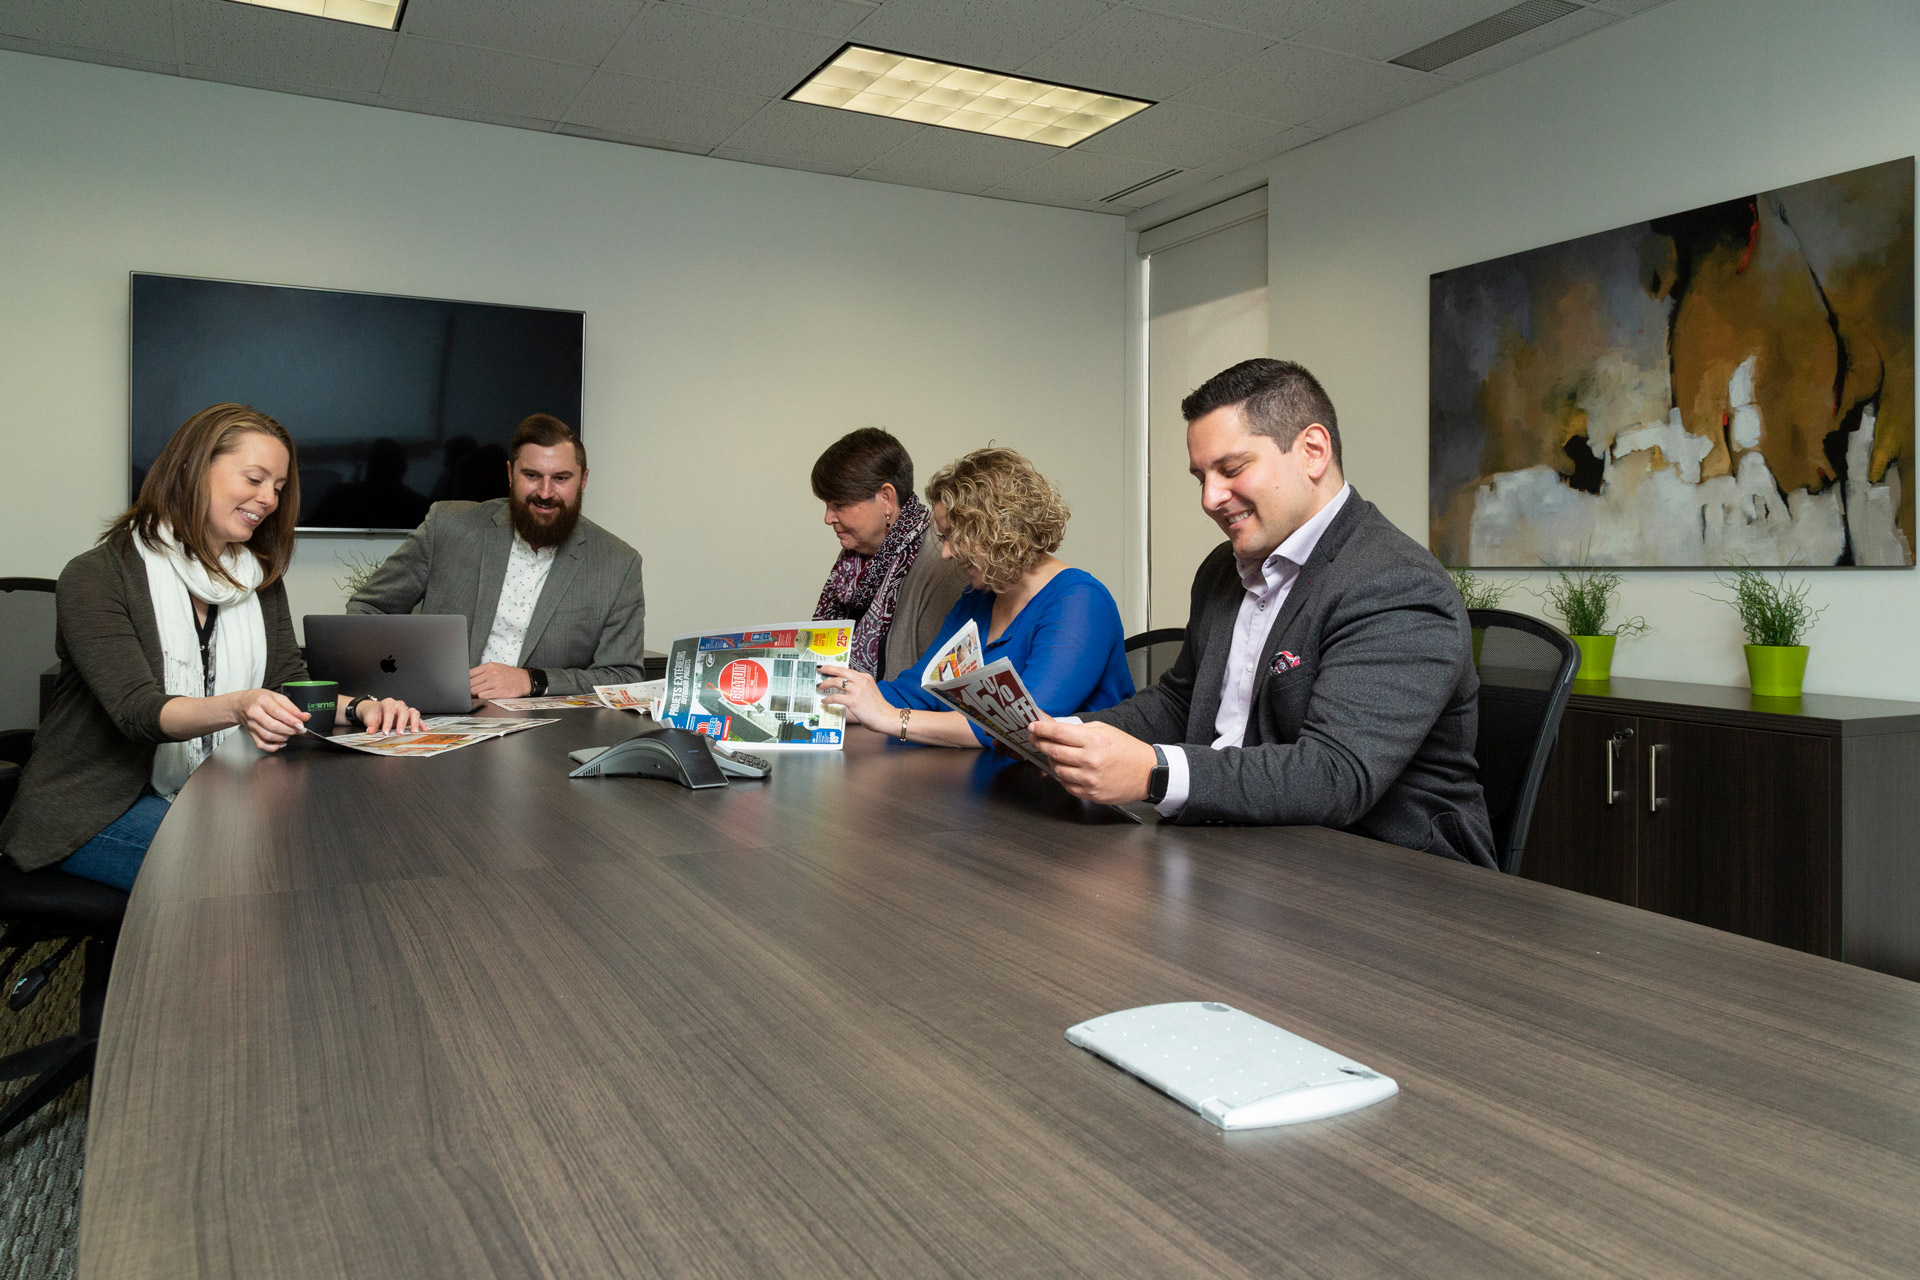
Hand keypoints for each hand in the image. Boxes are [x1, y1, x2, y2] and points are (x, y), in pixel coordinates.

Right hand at [231, 688, 307, 750]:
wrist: (241, 704)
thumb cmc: (260, 699)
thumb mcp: (277, 697)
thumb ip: (292, 708)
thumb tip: (305, 717)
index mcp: (262, 701)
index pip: (278, 712)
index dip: (291, 720)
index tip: (301, 724)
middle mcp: (255, 713)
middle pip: (273, 726)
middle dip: (290, 730)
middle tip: (300, 730)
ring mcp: (251, 725)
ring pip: (268, 736)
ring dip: (283, 737)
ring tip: (290, 733)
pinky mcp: (250, 734)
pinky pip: (261, 744)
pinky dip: (273, 746)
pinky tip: (281, 742)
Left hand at [349, 697, 423, 734]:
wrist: (376, 711)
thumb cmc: (374, 713)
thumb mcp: (370, 718)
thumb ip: (371, 724)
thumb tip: (370, 731)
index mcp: (388, 703)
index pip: (389, 712)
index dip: (388, 723)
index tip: (385, 732)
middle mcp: (398, 705)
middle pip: (403, 712)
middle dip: (402, 723)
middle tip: (400, 733)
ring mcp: (406, 710)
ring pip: (414, 713)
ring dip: (415, 723)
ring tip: (414, 732)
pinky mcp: (410, 717)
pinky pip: (418, 719)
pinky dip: (422, 724)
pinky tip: (424, 730)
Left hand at [470, 663, 532, 699]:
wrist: (524, 680)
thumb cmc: (509, 674)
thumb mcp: (496, 667)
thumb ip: (483, 671)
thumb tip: (468, 678)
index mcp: (489, 666)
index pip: (469, 673)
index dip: (464, 680)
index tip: (464, 684)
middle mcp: (491, 674)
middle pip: (470, 683)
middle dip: (468, 688)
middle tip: (470, 691)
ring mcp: (494, 683)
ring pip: (474, 690)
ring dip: (474, 694)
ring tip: (477, 694)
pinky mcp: (498, 692)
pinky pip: (482, 695)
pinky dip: (481, 697)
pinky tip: (484, 695)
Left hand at [816, 664, 895, 732]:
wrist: (886, 717)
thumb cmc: (878, 708)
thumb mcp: (870, 691)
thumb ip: (859, 687)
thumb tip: (846, 690)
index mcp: (865, 677)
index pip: (848, 670)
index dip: (837, 669)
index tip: (830, 669)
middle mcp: (861, 681)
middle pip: (841, 671)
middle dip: (828, 669)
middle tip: (820, 669)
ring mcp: (857, 690)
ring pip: (836, 682)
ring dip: (826, 683)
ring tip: (820, 686)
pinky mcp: (853, 700)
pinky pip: (836, 697)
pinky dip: (828, 699)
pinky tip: (825, 701)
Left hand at [1028, 718, 1158, 804]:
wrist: (1147, 773)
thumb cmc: (1127, 750)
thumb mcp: (1105, 730)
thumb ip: (1079, 730)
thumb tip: (1055, 728)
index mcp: (1094, 740)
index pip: (1059, 733)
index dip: (1041, 729)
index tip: (1032, 727)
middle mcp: (1090, 760)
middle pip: (1053, 751)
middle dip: (1040, 743)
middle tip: (1035, 739)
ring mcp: (1089, 779)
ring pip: (1057, 769)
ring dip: (1051, 761)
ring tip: (1054, 754)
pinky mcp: (1090, 794)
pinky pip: (1066, 785)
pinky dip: (1062, 776)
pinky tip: (1067, 769)